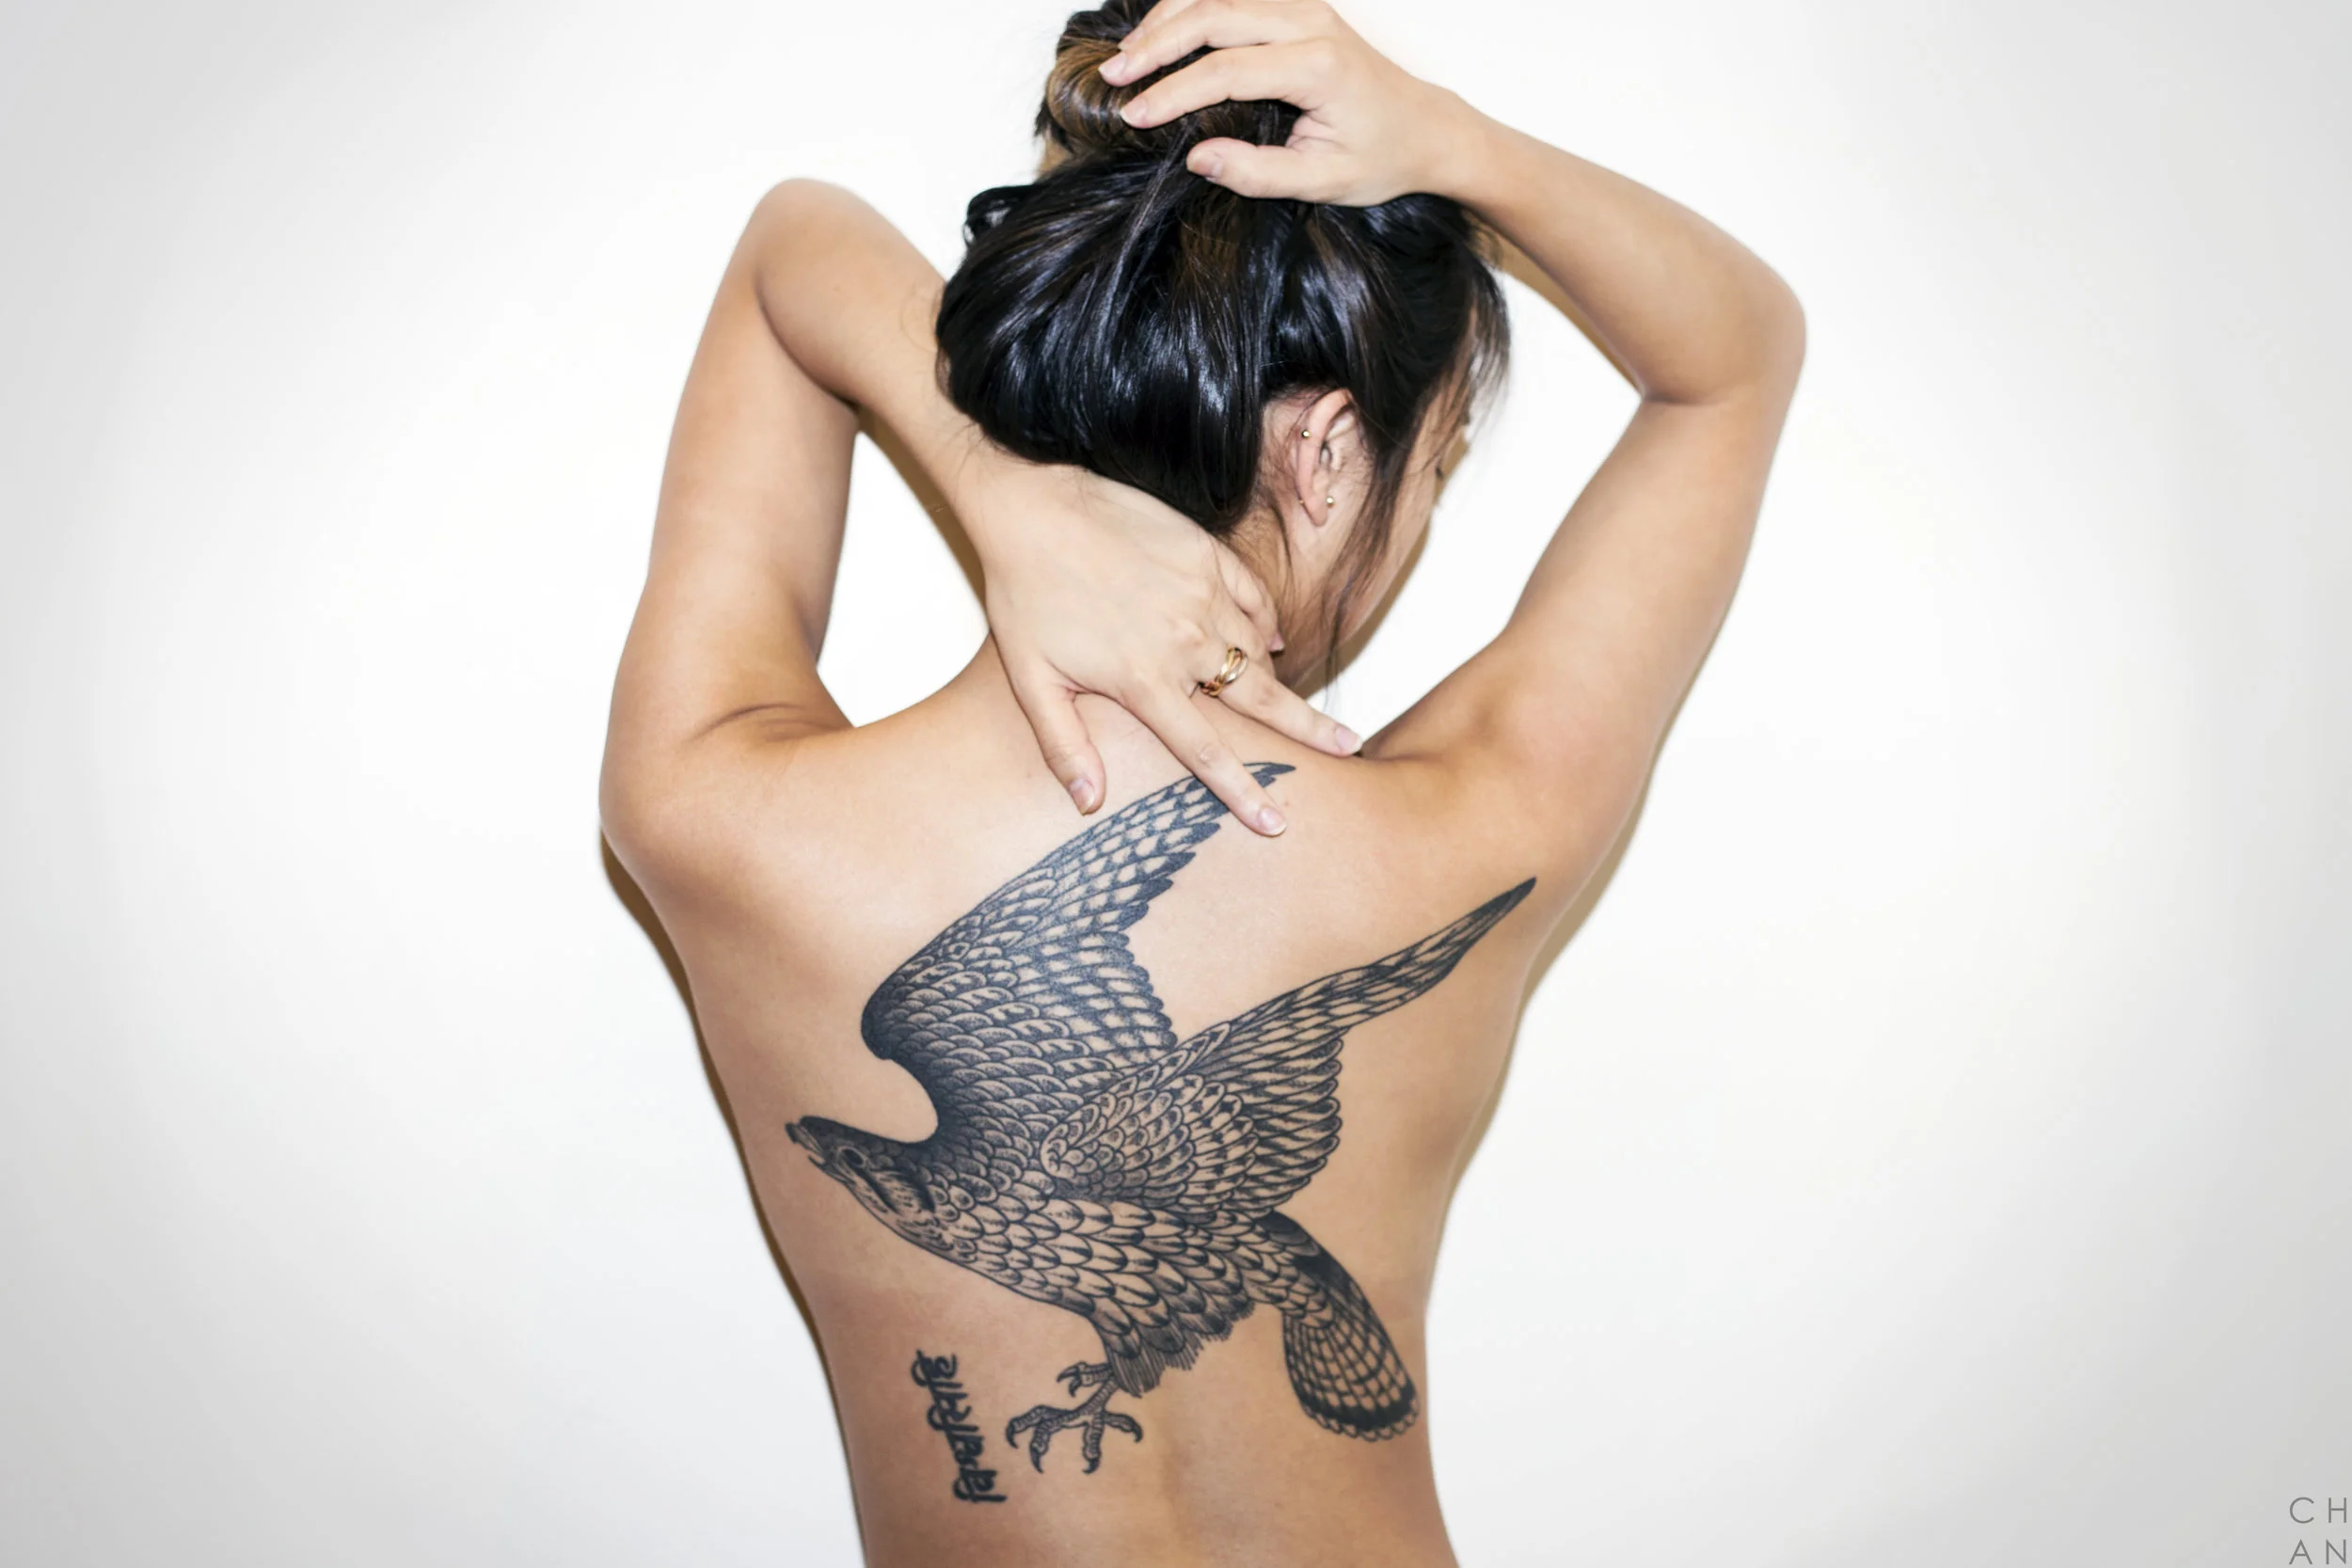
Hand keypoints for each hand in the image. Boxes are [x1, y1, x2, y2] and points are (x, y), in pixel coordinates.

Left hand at [959, 454, 1361, 835]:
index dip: (1243, 793)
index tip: (1275, 823)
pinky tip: (1267, 641)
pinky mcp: (1206, 553)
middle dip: (1310, 730)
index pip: (1206, 752)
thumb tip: (1088, 802)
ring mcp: (1201, 592)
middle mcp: (1184, 640)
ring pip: (1258, 649)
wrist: (1033, 505)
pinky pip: (1253, 596)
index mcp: (1143, 679)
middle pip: (1261, 699)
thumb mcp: (1031, 679)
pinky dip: (1264, 623)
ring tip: (1308, 707)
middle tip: (1349, 749)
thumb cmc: (1025, 594)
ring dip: (1281, 681)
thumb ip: (1063, 744)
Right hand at [1102, 0, 1482, 205]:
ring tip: (1128, 56)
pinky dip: (1192, 11)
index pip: (1224, 71)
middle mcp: (1311, 24)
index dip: (1171, 93)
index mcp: (1317, 67)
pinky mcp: (1299, 9)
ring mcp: (1306, 9)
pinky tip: (1162, 35)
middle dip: (1157, 44)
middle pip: (1214, 17)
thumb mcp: (1323, 182)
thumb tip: (1197, 159)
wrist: (1425, 128)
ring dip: (1167, 20)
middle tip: (1113, 75)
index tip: (1132, 116)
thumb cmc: (1381, 158)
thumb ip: (1259, 174)